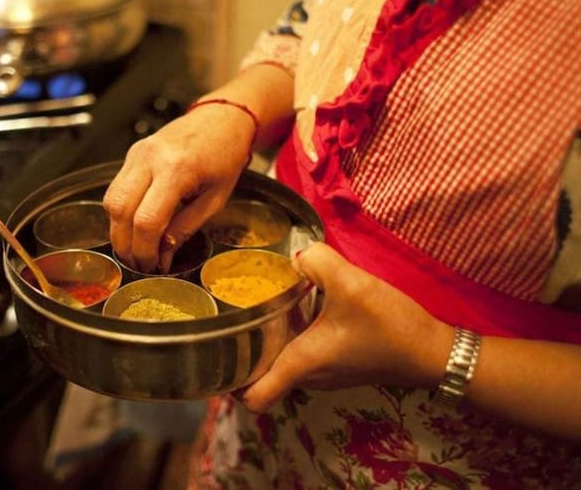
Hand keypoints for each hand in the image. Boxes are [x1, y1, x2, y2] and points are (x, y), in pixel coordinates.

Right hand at [103, 104, 254, 272]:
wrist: (222, 119)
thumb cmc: (225, 155)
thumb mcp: (215, 199)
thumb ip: (186, 227)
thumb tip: (163, 254)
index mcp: (177, 169)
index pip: (147, 220)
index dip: (145, 249)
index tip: (152, 266)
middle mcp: (150, 158)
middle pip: (119, 210)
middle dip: (125, 244)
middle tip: (138, 263)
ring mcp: (137, 153)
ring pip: (111, 200)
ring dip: (118, 230)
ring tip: (136, 248)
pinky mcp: (132, 153)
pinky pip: (116, 188)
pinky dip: (122, 212)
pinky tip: (136, 226)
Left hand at [242, 242, 454, 411]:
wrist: (433, 350)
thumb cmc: (390, 325)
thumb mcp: (350, 284)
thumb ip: (317, 260)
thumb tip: (296, 252)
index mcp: (300, 364)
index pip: (253, 397)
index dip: (229, 383)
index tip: (218, 352)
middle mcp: (307, 375)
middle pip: (259, 375)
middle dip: (241, 350)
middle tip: (230, 315)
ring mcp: (322, 372)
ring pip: (280, 361)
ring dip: (267, 339)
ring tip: (256, 304)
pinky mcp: (336, 362)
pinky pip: (300, 352)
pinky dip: (290, 335)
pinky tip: (295, 304)